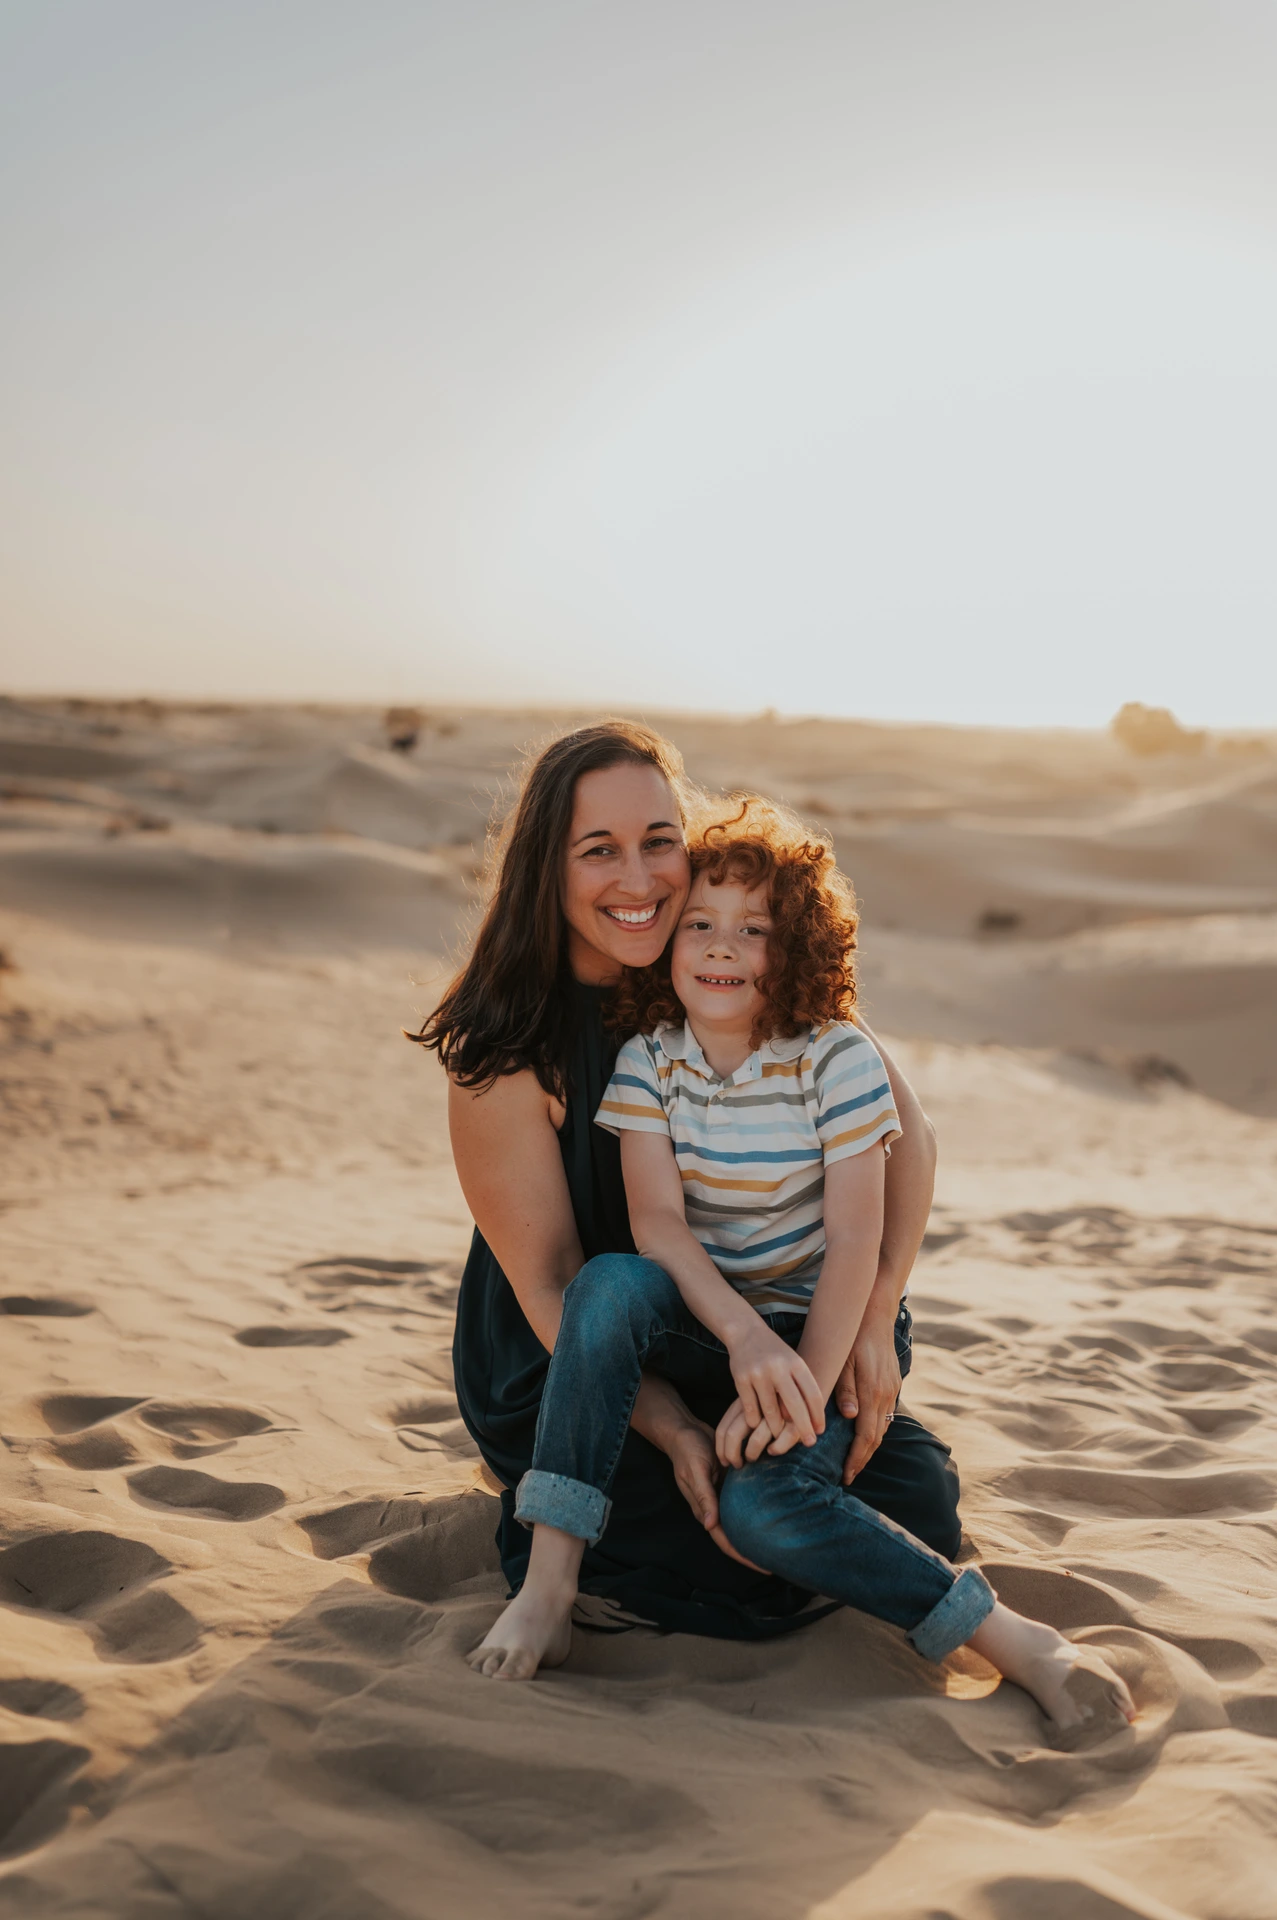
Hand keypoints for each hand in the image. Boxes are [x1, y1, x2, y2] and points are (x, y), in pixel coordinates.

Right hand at [664, 1414, 766, 1571]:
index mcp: (705, 1508)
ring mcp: (723, 1496)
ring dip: (757, 1533)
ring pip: (741, 1522)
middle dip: (755, 1550)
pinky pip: (744, 1503)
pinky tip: (775, 1512)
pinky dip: (757, 1511)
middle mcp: (715, 1506)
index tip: (765, 1567)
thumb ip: (703, 1496)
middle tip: (781, 1559)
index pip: (725, 1540)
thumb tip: (711, 1526)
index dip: (743, 1556)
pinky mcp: (730, 1485)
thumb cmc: (687, 1449)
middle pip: (736, 1536)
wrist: (685, 1430)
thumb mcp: (696, 1470)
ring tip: (781, 1542)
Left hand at [717, 1398, 805, 1466]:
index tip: (723, 1462)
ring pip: (755, 1440)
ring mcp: (774, 1413)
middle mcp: (756, 1406)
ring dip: (751, 1454)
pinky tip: (773, 1450)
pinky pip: (780, 1442)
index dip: (720, 1449)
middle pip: (733, 1435)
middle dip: (731, 1455)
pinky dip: (776, 1449)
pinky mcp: (794, 1420)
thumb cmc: (776, 1402)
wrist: (805, 1385)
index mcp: (743, 1401)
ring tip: (752, 1459)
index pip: (723, 1428)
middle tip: (736, 1466)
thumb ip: (741, 1421)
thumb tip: (724, 1454)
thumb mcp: (755, 1406)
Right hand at [727, 1318, 824, 1447]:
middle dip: (803, 1427)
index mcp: (795, 1363)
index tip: (820, 1431)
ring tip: (779, 1435)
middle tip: (809, 1443)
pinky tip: (758, 1425)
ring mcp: (758, 1373)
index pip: (812, 1394)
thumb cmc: (775, 1353)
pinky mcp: (741, 1379)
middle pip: (794, 1405)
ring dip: (775, 1428)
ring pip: (770, 1411)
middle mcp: (778, 1367)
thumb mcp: (793, 1362)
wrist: (746, 1332)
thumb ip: (802, 1386)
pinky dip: (755, 1420)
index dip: (818, 1415)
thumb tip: (812, 1419)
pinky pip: (750, 1409)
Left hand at [836, 1312, 901, 1484]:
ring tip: (855, 1461)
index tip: (846, 1475)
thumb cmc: (852, 1337)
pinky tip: (865, 1435)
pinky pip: (885, 1415)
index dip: (855, 1458)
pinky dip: (876, 1431)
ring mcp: (892, 1391)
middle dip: (862, 1460)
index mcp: (872, 1392)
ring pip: (883, 1428)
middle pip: (876, 1438)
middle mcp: (886, 1395)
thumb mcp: (843, 1361)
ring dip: (870, 1447)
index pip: (865, 1436)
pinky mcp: (893, 1385)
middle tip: (848, 1476)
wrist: (875, 1315)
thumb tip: (848, 1417)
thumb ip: (845, 1389)